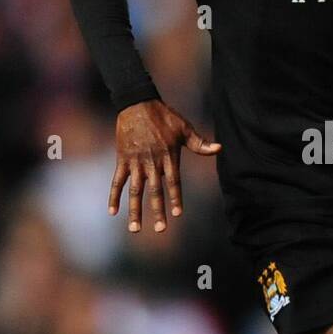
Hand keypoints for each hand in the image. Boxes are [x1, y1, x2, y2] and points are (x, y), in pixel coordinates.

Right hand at [109, 100, 220, 232]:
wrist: (137, 103)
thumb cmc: (164, 116)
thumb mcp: (184, 128)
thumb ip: (200, 143)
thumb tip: (220, 149)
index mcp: (168, 157)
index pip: (173, 182)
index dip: (175, 198)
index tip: (177, 214)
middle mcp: (152, 162)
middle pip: (155, 191)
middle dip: (158, 211)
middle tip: (161, 229)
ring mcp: (136, 162)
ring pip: (135, 191)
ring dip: (135, 211)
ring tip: (135, 229)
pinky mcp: (122, 160)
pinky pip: (117, 181)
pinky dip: (113, 196)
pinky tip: (112, 212)